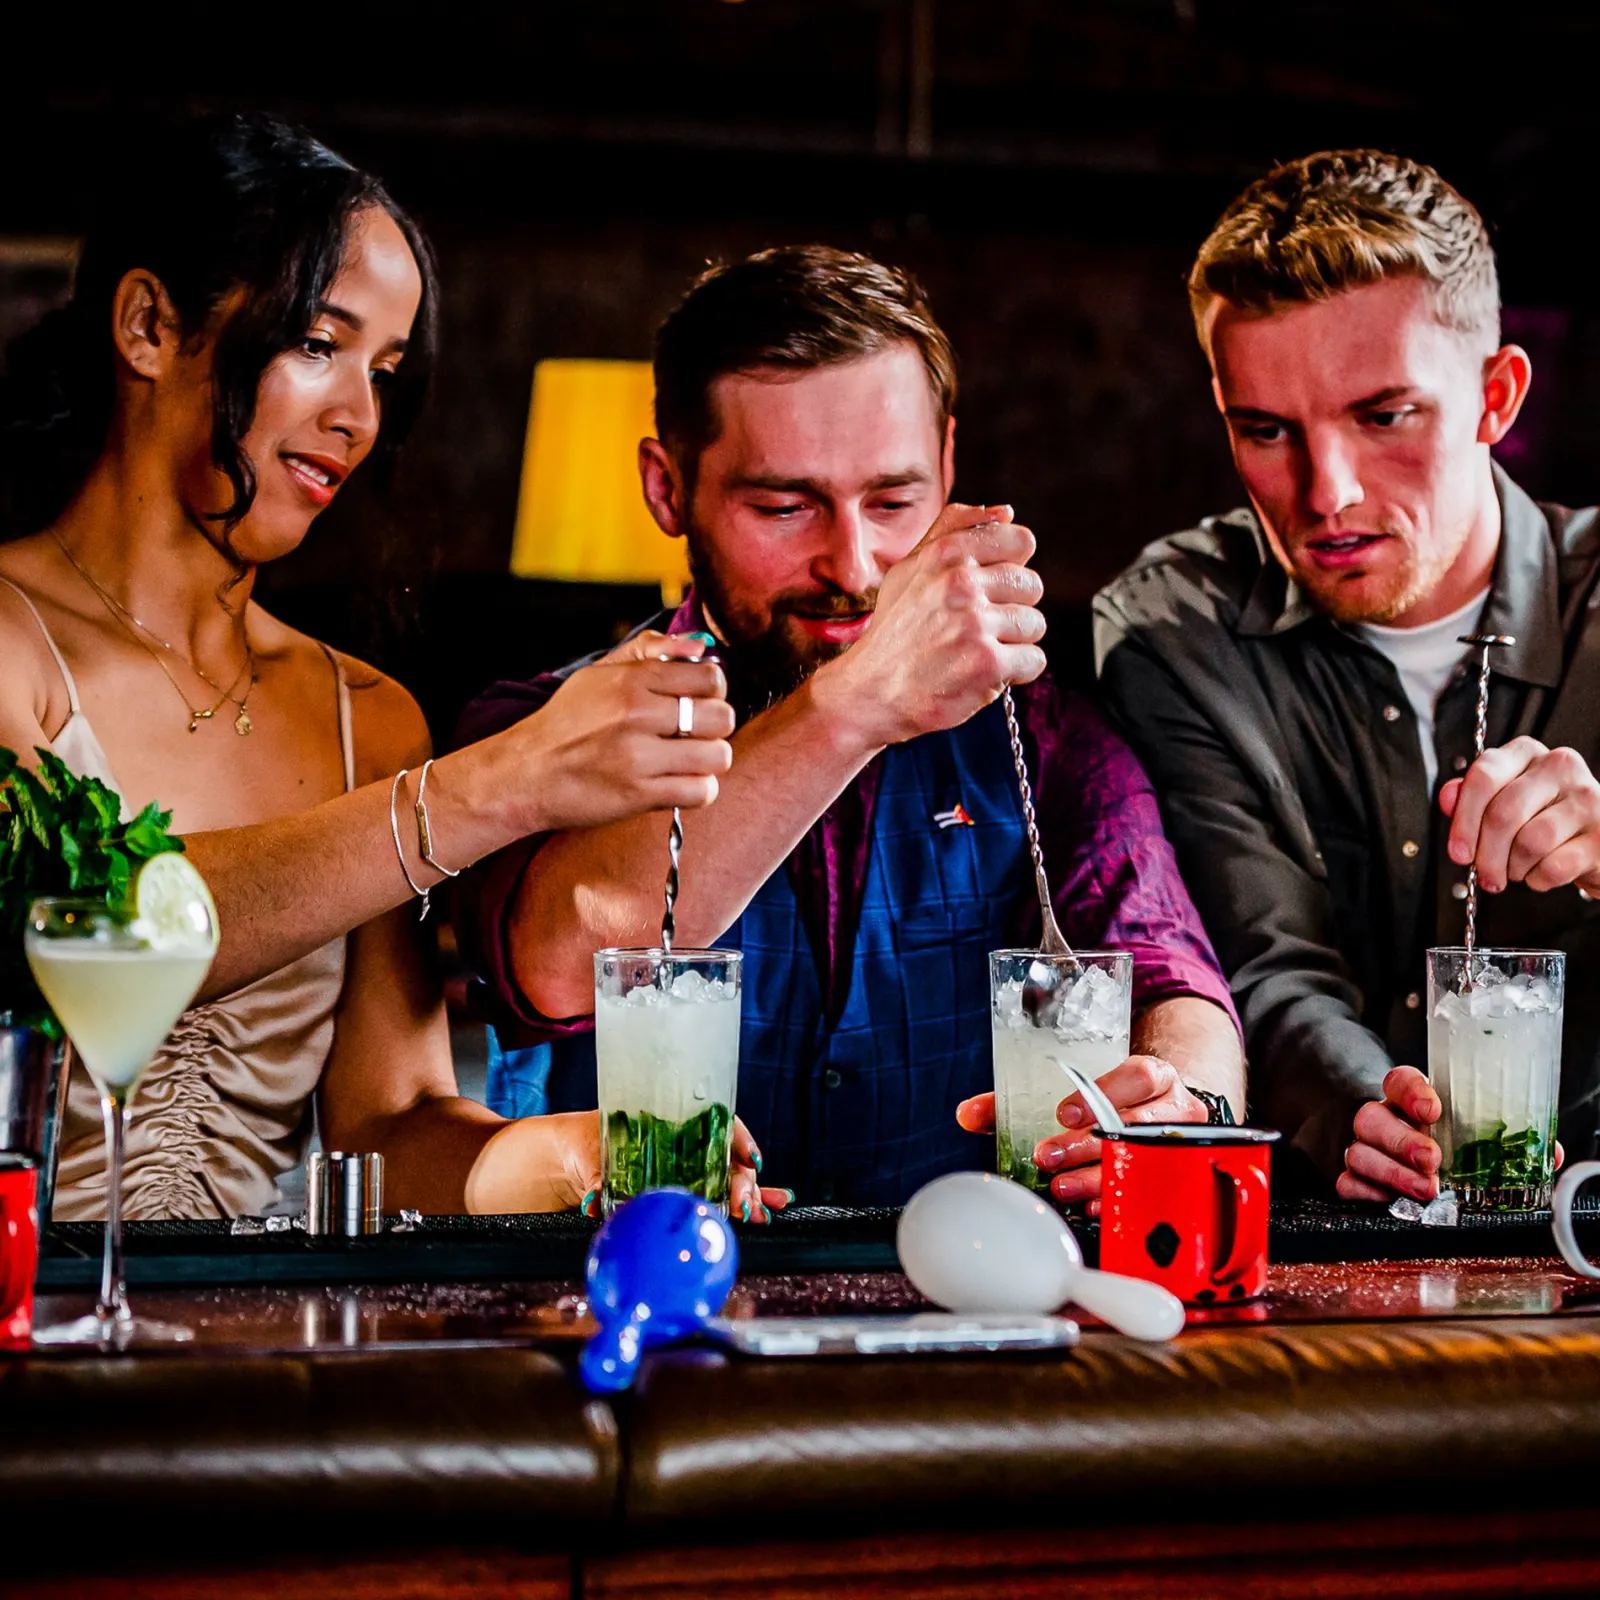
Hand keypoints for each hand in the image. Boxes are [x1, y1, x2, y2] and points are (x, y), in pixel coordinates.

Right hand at [509, 631, 734, 832]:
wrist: (525, 773)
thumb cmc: (565, 723)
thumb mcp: (598, 675)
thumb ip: (649, 653)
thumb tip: (698, 646)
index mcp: (632, 680)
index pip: (710, 677)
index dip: (713, 691)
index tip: (698, 701)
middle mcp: (638, 714)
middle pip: (722, 716)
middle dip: (715, 726)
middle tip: (696, 734)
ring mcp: (639, 757)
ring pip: (718, 756)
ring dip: (709, 761)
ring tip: (688, 760)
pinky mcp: (639, 795)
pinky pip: (702, 791)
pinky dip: (698, 790)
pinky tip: (679, 783)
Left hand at [579, 1116, 792, 1222]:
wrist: (570, 1158)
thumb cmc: (584, 1145)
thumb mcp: (591, 1158)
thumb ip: (599, 1180)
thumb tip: (597, 1201)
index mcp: (671, 1121)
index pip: (718, 1123)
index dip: (739, 1141)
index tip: (749, 1161)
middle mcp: (686, 1142)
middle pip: (728, 1157)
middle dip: (744, 1181)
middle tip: (744, 1205)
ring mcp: (690, 1165)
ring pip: (732, 1176)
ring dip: (750, 1195)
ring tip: (759, 1214)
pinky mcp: (688, 1188)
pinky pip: (723, 1192)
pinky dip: (747, 1201)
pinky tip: (768, 1211)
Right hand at [811, 502, 1046, 750]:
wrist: (871, 693)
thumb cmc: (894, 633)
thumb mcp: (910, 569)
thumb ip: (953, 531)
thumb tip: (1005, 512)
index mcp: (946, 553)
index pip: (1020, 540)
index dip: (1012, 567)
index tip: (990, 589)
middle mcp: (961, 583)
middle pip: (1031, 585)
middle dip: (1011, 608)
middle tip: (976, 628)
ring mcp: (976, 624)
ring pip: (1034, 624)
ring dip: (1013, 642)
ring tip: (976, 652)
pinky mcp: (988, 664)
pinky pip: (1034, 660)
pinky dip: (1016, 672)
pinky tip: (984, 673)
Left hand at [956, 1056, 1207, 1214]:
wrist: (1165, 1111)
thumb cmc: (1115, 1098)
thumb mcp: (1079, 1087)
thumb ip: (1021, 1098)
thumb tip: (968, 1115)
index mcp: (1153, 1075)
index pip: (1138, 1076)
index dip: (1102, 1094)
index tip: (1063, 1113)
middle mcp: (1174, 1107)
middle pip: (1134, 1124)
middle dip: (1086, 1144)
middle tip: (1047, 1155)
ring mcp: (1180, 1144)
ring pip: (1142, 1161)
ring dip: (1096, 1176)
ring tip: (1061, 1186)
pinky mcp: (1177, 1175)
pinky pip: (1151, 1193)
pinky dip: (1116, 1200)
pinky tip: (1090, 1207)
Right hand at [1339, 1065, 1567, 1203]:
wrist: (1396, 1151)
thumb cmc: (1440, 1141)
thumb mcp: (1468, 1131)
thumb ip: (1502, 1140)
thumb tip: (1547, 1153)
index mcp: (1406, 1100)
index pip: (1399, 1081)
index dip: (1412, 1092)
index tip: (1432, 1107)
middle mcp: (1380, 1120)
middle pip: (1372, 1118)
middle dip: (1403, 1141)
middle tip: (1432, 1159)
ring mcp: (1362, 1149)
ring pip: (1358, 1152)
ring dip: (1391, 1172)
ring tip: (1424, 1189)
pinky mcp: (1352, 1178)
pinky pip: (1346, 1183)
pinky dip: (1368, 1193)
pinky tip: (1390, 1200)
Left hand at [1441, 737, 1599, 894]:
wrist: (1594, 844)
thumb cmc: (1544, 820)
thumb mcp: (1505, 803)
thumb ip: (1473, 798)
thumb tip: (1449, 797)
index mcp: (1528, 754)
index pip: (1484, 776)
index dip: (1464, 820)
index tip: (1458, 852)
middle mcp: (1560, 767)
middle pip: (1504, 813)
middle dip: (1487, 854)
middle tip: (1485, 875)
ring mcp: (1587, 799)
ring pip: (1530, 842)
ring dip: (1515, 867)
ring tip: (1517, 870)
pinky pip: (1555, 866)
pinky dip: (1539, 879)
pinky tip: (1541, 874)